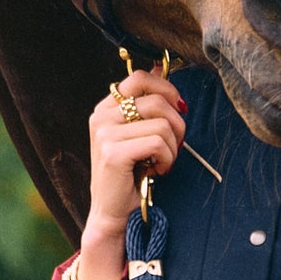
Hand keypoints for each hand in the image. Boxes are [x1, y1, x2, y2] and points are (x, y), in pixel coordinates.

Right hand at [78, 70, 185, 279]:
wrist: (114, 213)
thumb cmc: (132, 174)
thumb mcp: (140, 133)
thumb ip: (147, 104)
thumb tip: (162, 66)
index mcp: (106, 108)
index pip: (140, 77)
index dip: (167, 89)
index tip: (179, 110)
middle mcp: (101, 117)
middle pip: (158, 101)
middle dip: (177, 125)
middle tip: (173, 146)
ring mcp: (104, 133)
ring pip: (162, 123)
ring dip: (172, 147)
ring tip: (161, 162)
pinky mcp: (113, 152)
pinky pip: (158, 142)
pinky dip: (167, 159)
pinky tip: (157, 171)